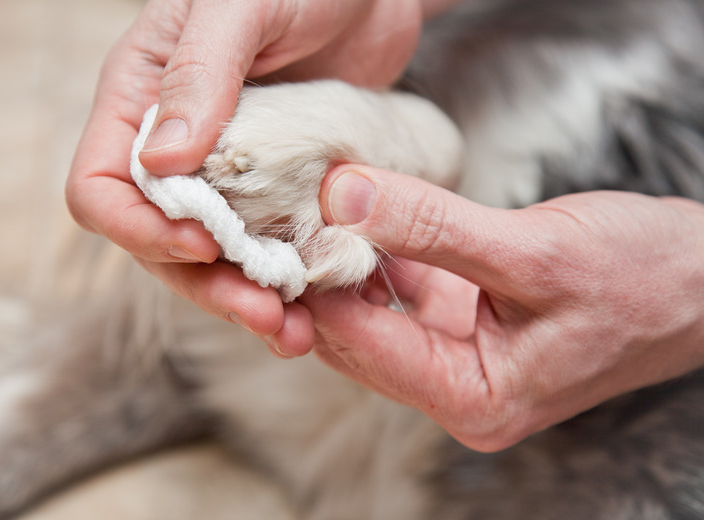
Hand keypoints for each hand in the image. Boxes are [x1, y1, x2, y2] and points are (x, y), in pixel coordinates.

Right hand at [66, 0, 453, 335]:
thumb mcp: (243, 6)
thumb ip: (200, 74)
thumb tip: (164, 163)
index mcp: (140, 99)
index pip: (102, 188)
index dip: (140, 230)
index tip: (203, 246)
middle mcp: (175, 147)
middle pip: (159, 242)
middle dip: (206, 286)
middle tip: (266, 314)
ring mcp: (228, 175)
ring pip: (213, 260)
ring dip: (246, 301)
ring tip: (294, 329)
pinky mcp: (276, 191)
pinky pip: (267, 250)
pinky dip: (286, 284)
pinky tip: (318, 306)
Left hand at [281, 165, 703, 451]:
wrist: (702, 280)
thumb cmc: (641, 278)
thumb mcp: (532, 251)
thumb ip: (433, 227)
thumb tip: (343, 196)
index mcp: (474, 399)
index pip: (365, 347)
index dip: (319, 286)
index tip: (289, 226)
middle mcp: (457, 390)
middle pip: (357, 338)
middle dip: (321, 278)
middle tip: (292, 213)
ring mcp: (457, 358)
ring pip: (371, 315)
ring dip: (344, 264)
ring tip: (317, 208)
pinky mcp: (464, 323)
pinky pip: (400, 295)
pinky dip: (378, 257)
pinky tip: (360, 217)